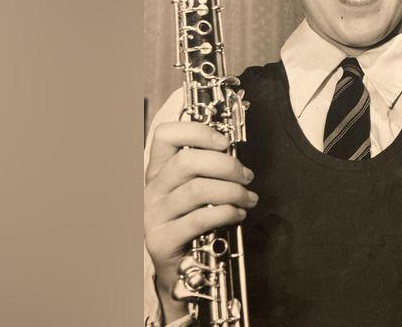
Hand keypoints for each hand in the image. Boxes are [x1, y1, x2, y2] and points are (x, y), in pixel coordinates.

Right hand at [144, 121, 256, 319]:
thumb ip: (208, 171)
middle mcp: (152, 189)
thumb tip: (236, 155)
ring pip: (197, 190)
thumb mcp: (195, 192)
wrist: (178, 271)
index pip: (165, 135)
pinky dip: (226, 213)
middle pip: (186, 162)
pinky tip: (239, 215)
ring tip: (249, 198)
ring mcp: (154, 215)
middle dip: (226, 165)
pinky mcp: (162, 240)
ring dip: (232, 191)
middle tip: (247, 176)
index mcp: (159, 171)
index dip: (196, 131)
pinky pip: (199, 219)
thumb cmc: (192, 224)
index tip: (224, 142)